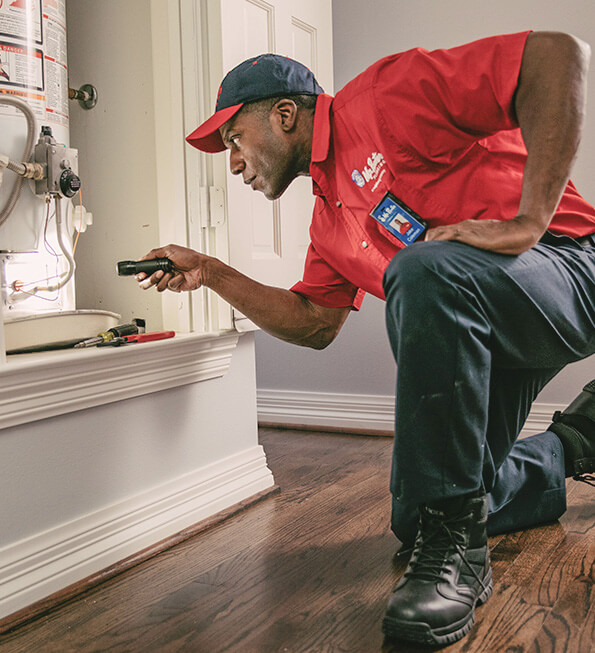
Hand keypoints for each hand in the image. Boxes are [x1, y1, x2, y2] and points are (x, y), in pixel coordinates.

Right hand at [136, 244, 208, 292]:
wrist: (201, 268)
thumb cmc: (190, 257)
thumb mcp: (169, 250)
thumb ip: (153, 254)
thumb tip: (142, 259)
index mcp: (159, 262)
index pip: (144, 270)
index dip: (140, 274)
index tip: (141, 274)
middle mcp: (162, 272)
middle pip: (146, 282)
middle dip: (150, 279)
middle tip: (159, 273)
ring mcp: (167, 280)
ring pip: (157, 286)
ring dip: (164, 279)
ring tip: (172, 273)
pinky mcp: (174, 287)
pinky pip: (168, 287)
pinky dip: (175, 280)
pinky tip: (180, 276)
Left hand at [424, 215, 545, 254]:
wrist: (522, 230)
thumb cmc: (508, 238)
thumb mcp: (488, 243)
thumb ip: (477, 248)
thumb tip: (469, 261)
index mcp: (467, 229)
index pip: (443, 233)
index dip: (431, 242)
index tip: (423, 254)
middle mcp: (463, 226)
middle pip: (435, 232)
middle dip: (424, 244)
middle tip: (417, 257)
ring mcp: (465, 229)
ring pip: (438, 233)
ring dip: (427, 244)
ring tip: (420, 257)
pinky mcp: (469, 233)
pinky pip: (447, 235)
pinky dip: (436, 242)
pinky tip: (431, 252)